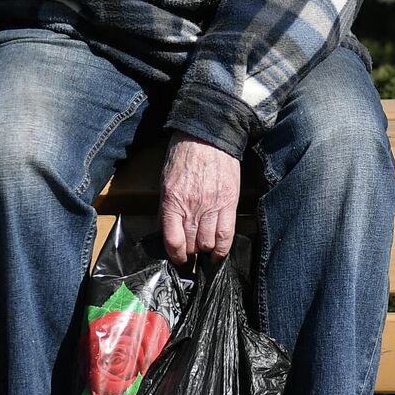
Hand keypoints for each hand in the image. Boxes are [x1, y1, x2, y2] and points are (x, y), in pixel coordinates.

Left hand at [160, 135, 239, 263]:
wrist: (208, 136)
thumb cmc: (183, 155)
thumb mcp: (165, 181)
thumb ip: (166, 207)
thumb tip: (167, 229)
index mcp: (172, 201)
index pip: (173, 241)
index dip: (175, 256)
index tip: (177, 258)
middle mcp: (192, 207)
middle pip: (191, 244)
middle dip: (189, 253)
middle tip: (190, 253)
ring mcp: (213, 206)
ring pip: (209, 243)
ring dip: (205, 250)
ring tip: (204, 250)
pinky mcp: (229, 202)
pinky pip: (227, 234)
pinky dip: (223, 248)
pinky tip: (219, 253)